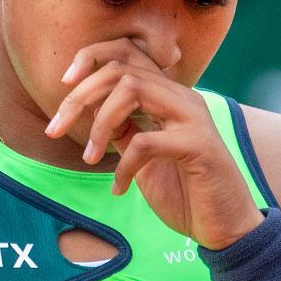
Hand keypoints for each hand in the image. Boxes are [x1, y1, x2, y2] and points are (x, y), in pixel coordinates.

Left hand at [45, 37, 264, 249]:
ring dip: (99, 124)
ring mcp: (194, 118)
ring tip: (89, 158)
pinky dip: (123, 165)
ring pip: (132, 89)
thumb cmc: (185, 192)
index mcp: (169, 95)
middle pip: (121, 69)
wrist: (226, 228)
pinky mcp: (199, 146)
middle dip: (79, 96)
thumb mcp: (143, 156)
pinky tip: (119, 188)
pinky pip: (145, 141)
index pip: (127, 52)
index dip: (91, 58)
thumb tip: (93, 112)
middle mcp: (183, 97)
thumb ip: (125, 129)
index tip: (63, 84)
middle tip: (55, 129)